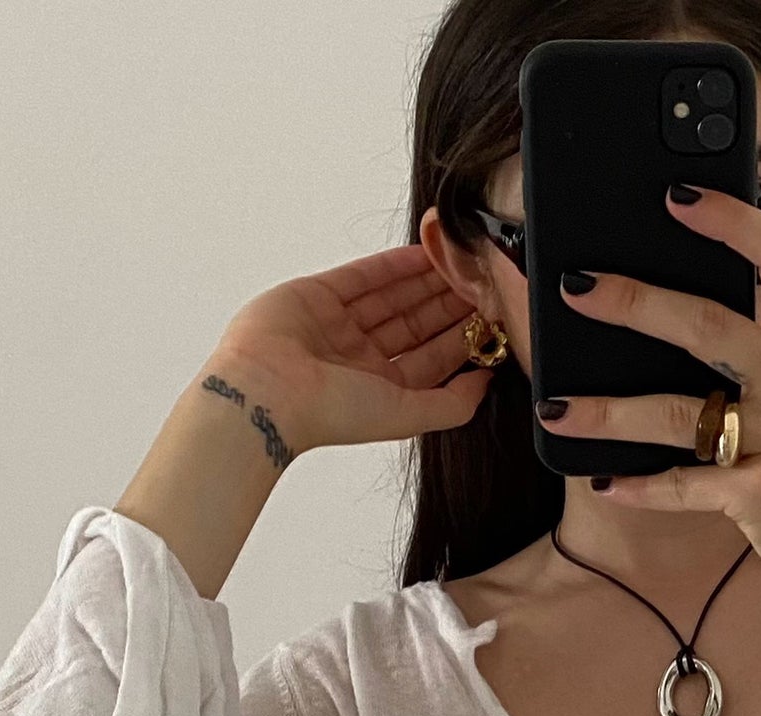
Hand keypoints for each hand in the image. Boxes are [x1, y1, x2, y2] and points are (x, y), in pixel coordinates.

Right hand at [216, 243, 494, 453]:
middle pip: (417, 323)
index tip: (492, 317)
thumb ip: (453, 404)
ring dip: (428, 280)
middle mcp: (361, 359)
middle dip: (449, 303)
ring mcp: (339, 325)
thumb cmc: (331, 413)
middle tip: (481, 280)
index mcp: (381, 390)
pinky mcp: (319, 295)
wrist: (268, 391)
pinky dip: (395, 264)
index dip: (463, 336)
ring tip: (460, 261)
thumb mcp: (408, 417)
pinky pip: (365, 275)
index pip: (432, 358)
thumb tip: (487, 383)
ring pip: (394, 296)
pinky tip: (425, 253)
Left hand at [537, 184, 760, 605]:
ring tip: (555, 409)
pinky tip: (606, 482)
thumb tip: (687, 303)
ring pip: (680, 414)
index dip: (731, 221)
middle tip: (576, 288)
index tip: (677, 195)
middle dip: (635, 303)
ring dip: (609, 412)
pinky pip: (685, 485)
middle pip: (710, 327)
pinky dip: (640, 486)